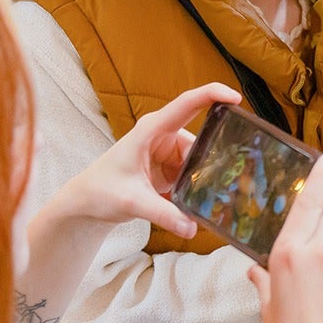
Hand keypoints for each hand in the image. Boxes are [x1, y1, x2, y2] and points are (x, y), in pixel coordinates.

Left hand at [41, 82, 241, 238]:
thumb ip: (163, 214)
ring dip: (201, 181)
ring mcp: (167, 152)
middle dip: (211, 163)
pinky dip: (194, 190)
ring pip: (199, 162)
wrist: (86, 203)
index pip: (187, 104)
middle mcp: (162, 136)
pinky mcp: (170, 168)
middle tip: (221, 185)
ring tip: (201, 202)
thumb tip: (192, 228)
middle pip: (201, 142)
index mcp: (152, 129)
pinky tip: (193, 206)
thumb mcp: (132, 201)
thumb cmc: (101, 191)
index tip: (236, 98)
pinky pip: (193, 175)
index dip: (213, 94)